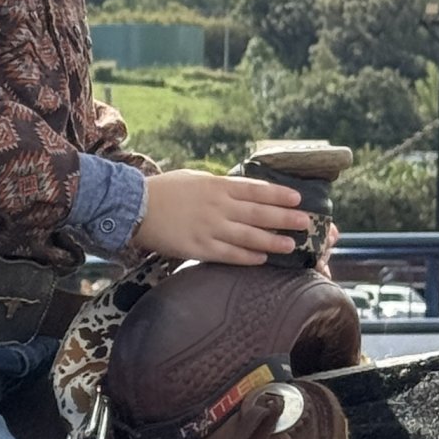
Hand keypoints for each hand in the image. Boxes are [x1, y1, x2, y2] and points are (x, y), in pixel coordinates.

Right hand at [134, 170, 311, 267]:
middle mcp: (217, 206)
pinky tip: (261, 260)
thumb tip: (243, 192)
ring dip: (272, 241)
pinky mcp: (197, 247)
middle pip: (259, 213)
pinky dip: (246, 257)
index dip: (279, 195)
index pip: (256, 190)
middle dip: (285, 218)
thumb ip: (220, 186)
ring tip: (290, 245)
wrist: (133, 207)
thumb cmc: (164, 190)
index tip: (298, 199)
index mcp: (217, 185)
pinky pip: (228, 254)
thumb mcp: (195, 178)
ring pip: (248, 236)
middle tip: (305, 223)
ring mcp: (209, 228)